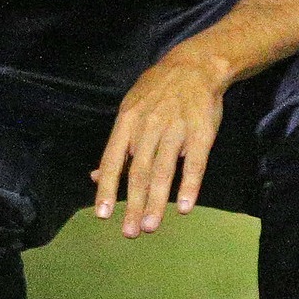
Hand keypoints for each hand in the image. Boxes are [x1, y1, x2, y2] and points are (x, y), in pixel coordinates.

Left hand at [92, 46, 229, 237]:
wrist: (195, 65)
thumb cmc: (158, 91)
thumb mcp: (130, 109)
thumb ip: (117, 146)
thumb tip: (95, 176)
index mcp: (128, 121)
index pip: (113, 159)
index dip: (107, 187)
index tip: (102, 215)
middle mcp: (149, 127)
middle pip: (139, 171)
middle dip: (133, 204)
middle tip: (129, 232)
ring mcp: (176, 130)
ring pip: (164, 171)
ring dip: (156, 201)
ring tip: (150, 226)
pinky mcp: (202, 134)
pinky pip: (195, 164)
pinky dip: (190, 186)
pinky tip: (185, 207)